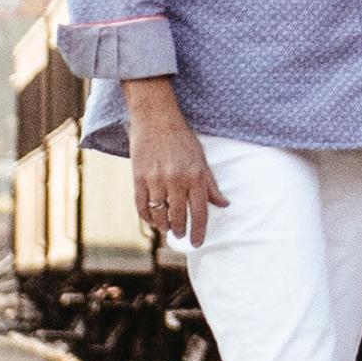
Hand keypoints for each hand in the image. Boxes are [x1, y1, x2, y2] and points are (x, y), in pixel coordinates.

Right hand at [124, 79, 225, 245]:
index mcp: (196, 175)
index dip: (199, 231)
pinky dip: (147, 217)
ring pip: (159, 214)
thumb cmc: (182, 137)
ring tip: (167, 228)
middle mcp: (177, 180)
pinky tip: (152, 220)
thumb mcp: (201, 158)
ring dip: (164, 226)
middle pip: (178, 217)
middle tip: (181, 234)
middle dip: (180, 230)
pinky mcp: (138, 178)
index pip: (200, 212)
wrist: (156, 118)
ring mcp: (156, 180)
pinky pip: (141, 206)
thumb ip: (211, 184)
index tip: (198, 242)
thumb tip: (223, 204)